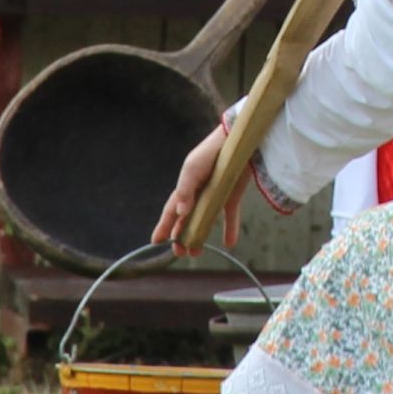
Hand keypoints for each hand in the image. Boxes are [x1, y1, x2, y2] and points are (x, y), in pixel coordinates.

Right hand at [152, 123, 241, 252]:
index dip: (164, 225)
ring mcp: (215, 195)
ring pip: (205, 221)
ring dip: (199, 236)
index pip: (171, 210)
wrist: (236, 140)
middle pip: (186, 219)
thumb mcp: (192, 168)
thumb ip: (185, 190)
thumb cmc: (210, 152)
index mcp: (185, 186)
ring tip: (196, 252)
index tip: (155, 241)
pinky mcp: (232, 195)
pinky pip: (229, 215)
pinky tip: (229, 243)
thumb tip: (180, 213)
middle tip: (179, 253)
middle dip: (180, 236)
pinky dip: (229, 229)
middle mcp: (198, 192)